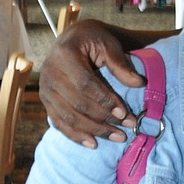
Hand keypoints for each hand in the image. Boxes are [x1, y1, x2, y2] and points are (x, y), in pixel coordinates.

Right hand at [39, 20, 143, 147]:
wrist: (73, 39)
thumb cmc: (93, 40)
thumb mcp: (108, 44)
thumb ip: (121, 64)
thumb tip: (138, 83)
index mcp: (64, 55)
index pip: (85, 84)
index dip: (105, 101)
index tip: (125, 113)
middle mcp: (49, 73)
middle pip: (77, 104)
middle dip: (104, 119)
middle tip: (128, 128)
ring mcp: (45, 89)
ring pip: (69, 117)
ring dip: (94, 130)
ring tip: (118, 137)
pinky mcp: (46, 101)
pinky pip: (59, 123)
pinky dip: (76, 136)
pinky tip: (93, 143)